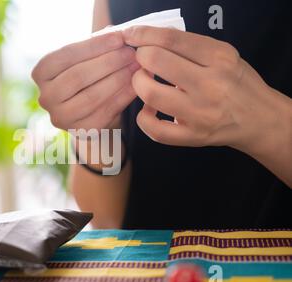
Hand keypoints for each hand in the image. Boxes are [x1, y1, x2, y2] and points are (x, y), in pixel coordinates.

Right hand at [32, 32, 139, 129]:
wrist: (85, 110)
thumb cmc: (85, 74)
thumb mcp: (84, 57)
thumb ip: (95, 45)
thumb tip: (118, 34)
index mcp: (41, 73)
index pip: (66, 55)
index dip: (95, 46)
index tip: (119, 38)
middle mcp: (45, 97)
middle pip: (77, 76)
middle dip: (108, 63)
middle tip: (131, 54)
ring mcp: (61, 117)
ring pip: (91, 96)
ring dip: (118, 79)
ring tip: (136, 67)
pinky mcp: (80, 131)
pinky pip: (104, 112)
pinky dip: (122, 97)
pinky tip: (136, 85)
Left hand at [123, 26, 291, 157]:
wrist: (258, 118)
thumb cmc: (236, 83)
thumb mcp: (223, 55)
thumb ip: (190, 46)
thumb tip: (150, 39)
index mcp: (219, 58)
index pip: (171, 39)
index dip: (144, 35)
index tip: (133, 36)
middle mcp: (210, 85)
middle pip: (156, 61)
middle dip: (140, 57)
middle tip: (142, 61)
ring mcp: (200, 113)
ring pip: (150, 94)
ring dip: (139, 84)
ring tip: (144, 82)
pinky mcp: (192, 136)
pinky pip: (154, 129)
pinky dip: (143, 118)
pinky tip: (149, 110)